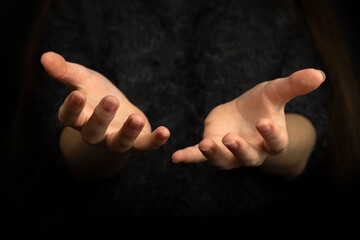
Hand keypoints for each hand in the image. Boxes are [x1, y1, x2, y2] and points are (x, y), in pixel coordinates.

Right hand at [41, 52, 169, 153]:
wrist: (118, 112)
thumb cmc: (96, 94)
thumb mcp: (83, 79)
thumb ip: (66, 71)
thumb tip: (44, 56)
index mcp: (79, 118)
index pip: (69, 117)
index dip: (72, 108)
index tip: (77, 93)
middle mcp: (95, 134)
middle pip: (94, 132)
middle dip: (102, 117)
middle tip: (111, 99)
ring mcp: (116, 140)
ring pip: (119, 143)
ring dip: (128, 132)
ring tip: (137, 118)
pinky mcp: (137, 142)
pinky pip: (145, 146)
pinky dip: (155, 141)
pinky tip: (165, 132)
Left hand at [172, 69, 324, 169]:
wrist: (243, 110)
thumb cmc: (262, 103)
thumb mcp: (275, 91)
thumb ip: (294, 85)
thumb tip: (319, 74)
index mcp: (271, 139)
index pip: (275, 142)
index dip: (270, 134)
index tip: (263, 121)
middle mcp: (253, 150)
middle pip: (249, 156)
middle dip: (240, 149)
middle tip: (231, 139)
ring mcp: (230, 152)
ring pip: (224, 160)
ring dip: (215, 154)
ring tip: (205, 144)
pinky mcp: (212, 146)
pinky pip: (200, 155)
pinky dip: (189, 157)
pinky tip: (176, 158)